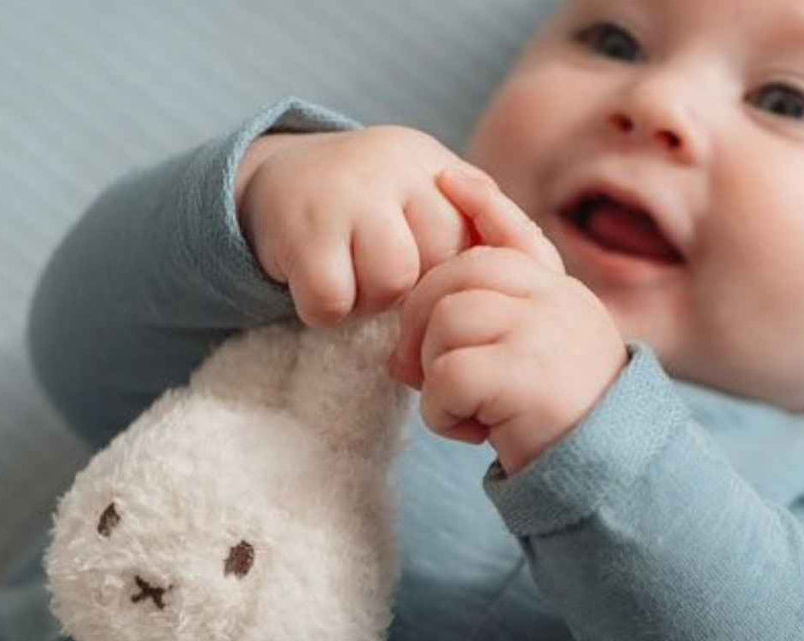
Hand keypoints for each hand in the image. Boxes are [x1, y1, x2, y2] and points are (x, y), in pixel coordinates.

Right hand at [235, 126, 488, 327]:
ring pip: (390, 284)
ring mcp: (345, 196)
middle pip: (439, 264)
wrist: (279, 179)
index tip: (424, 278)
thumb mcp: (423, 196)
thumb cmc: (369, 206)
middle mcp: (393, 168)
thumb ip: (472, 224)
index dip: (452, 276)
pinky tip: (318, 285)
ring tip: (352, 282)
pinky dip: (324, 312)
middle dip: (414, 292)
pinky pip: (333, 303)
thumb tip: (524, 274)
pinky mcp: (302, 233)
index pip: (476, 240)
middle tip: (383, 282)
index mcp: (432, 165)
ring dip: (369, 303)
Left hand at [389, 168, 628, 475]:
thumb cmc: (554, 422)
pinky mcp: (525, 374)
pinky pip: (447, 374)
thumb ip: (496, 328)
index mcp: (558, 294)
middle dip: (418, 322)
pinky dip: (442, 412)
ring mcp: (543, 331)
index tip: (447, 179)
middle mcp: (555, 300)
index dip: (480, 203)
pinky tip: (472, 432)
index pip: (514, 233)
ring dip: (434, 374)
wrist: (605, 473)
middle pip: (456, 275)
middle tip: (420, 373)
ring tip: (462, 407)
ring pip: (446, 320)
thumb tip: (411, 339)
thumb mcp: (533, 362)